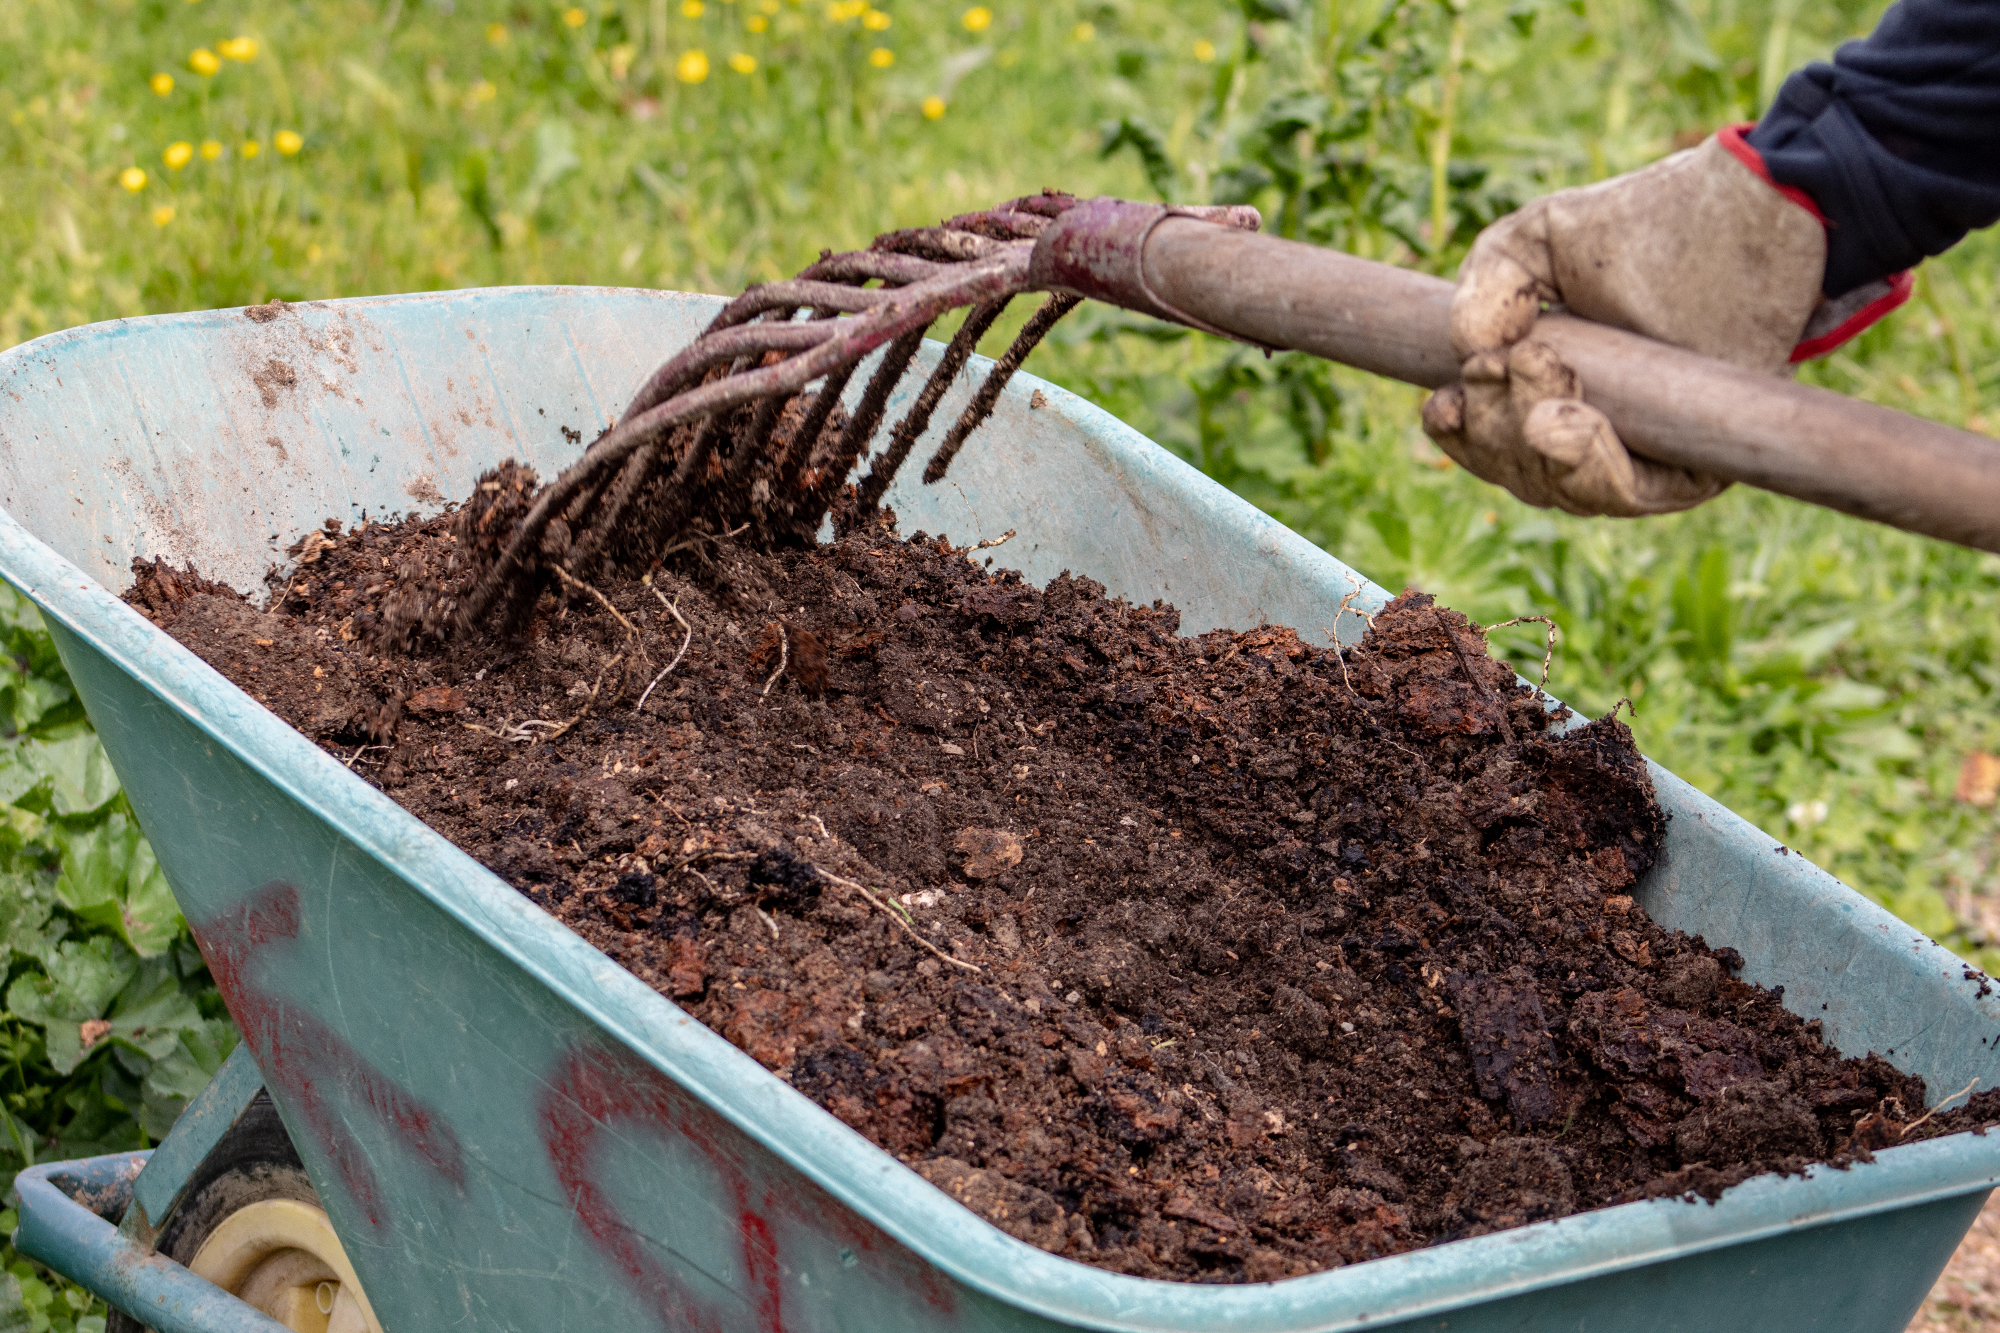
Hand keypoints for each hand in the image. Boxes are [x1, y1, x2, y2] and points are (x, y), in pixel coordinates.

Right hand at [1421, 131, 1835, 516]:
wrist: (1752, 212)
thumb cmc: (1649, 225)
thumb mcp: (1538, 241)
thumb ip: (1487, 283)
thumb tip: (1467, 353)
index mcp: (1547, 393)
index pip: (1486, 444)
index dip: (1459, 435)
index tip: (1446, 400)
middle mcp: (1595, 436)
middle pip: (1517, 473)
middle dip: (1494, 429)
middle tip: (1508, 363)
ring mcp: (1644, 458)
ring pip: (1560, 490)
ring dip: (1531, 442)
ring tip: (1539, 369)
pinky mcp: (1694, 469)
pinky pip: (1624, 496)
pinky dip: (1584, 465)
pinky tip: (1566, 422)